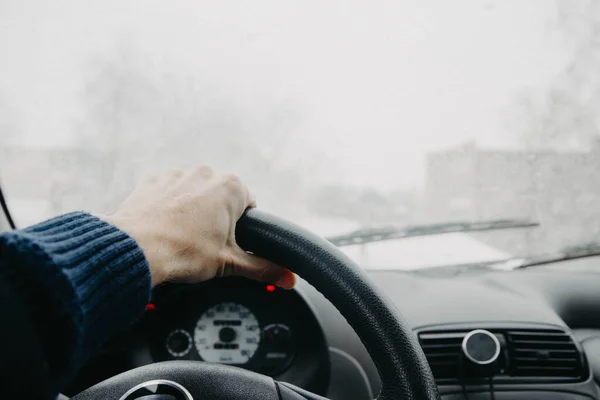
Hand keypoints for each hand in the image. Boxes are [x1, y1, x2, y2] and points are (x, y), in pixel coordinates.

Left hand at [101, 167, 295, 288]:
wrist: (135, 249)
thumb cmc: (183, 252)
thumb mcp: (229, 263)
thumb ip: (263, 269)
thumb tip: (288, 278)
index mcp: (230, 188)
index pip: (249, 204)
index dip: (243, 227)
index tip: (230, 242)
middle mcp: (205, 174)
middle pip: (221, 198)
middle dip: (217, 218)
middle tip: (207, 245)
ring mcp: (177, 175)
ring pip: (194, 194)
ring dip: (193, 211)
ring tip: (183, 239)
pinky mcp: (153, 182)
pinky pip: (168, 194)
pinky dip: (168, 208)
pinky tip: (164, 230)